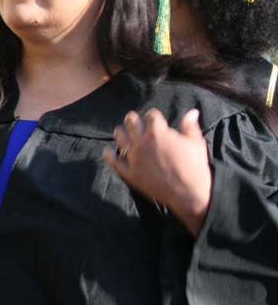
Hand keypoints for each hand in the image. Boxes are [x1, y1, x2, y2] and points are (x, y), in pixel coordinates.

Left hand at [104, 108, 212, 236]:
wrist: (189, 192)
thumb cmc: (194, 166)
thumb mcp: (196, 143)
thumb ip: (190, 126)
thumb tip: (192, 112)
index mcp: (158, 132)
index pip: (151, 116)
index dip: (153, 115)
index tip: (153, 117)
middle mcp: (142, 142)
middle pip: (132, 123)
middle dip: (132, 119)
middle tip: (131, 118)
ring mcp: (134, 157)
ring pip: (120, 139)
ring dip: (120, 133)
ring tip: (120, 131)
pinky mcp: (130, 172)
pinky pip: (114, 162)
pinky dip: (109, 155)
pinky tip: (107, 152)